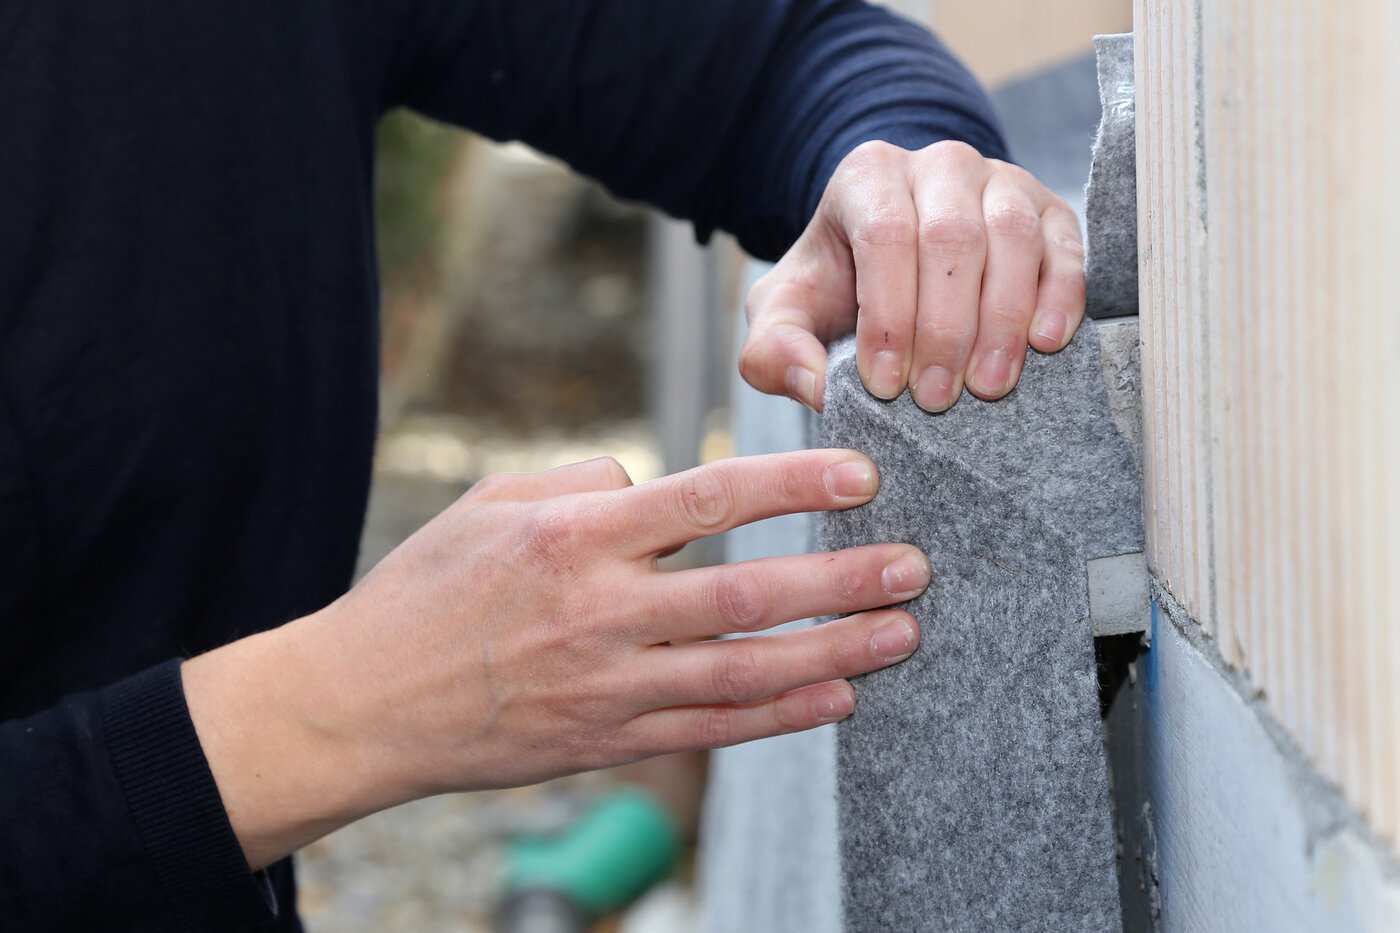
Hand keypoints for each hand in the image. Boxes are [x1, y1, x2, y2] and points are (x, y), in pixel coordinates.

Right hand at [184, 451, 928, 867]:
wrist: (361, 705)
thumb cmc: (426, 590)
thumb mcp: (491, 502)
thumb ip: (586, 482)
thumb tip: (658, 486)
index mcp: (574, 536)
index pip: (707, 498)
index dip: (793, 484)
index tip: (861, 473)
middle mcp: (599, 611)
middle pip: (745, 592)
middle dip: (840, 579)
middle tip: (915, 566)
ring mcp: (606, 685)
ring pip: (741, 671)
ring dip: (831, 651)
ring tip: (902, 634)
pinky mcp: (605, 741)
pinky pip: (708, 730)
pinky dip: (778, 718)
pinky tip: (837, 700)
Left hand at [740, 139, 1085, 411]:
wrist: (890, 263)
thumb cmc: (835, 290)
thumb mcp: (784, 315)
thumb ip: (773, 350)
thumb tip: (813, 386)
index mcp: (867, 176)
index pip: (884, 234)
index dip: (887, 313)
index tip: (884, 384)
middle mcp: (938, 165)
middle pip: (951, 238)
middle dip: (944, 327)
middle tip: (936, 398)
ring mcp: (1000, 181)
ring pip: (1013, 237)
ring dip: (1003, 319)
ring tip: (988, 387)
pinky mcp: (1048, 210)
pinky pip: (1064, 245)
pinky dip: (1061, 294)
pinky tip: (1044, 343)